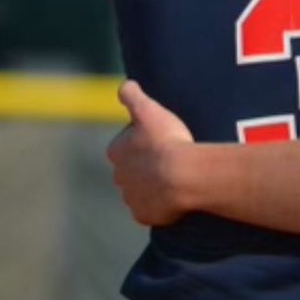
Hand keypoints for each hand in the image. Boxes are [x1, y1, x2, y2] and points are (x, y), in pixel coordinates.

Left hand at [107, 81, 195, 226]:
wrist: (183, 177)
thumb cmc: (167, 141)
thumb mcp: (150, 110)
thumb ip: (133, 96)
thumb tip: (125, 85)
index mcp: (116, 152)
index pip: (125, 145)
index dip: (142, 141)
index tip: (160, 140)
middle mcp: (118, 177)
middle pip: (131, 169)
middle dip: (145, 166)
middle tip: (170, 159)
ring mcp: (131, 198)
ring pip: (140, 190)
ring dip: (153, 186)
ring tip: (177, 177)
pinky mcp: (144, 215)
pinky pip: (151, 209)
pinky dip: (161, 205)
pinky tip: (176, 196)